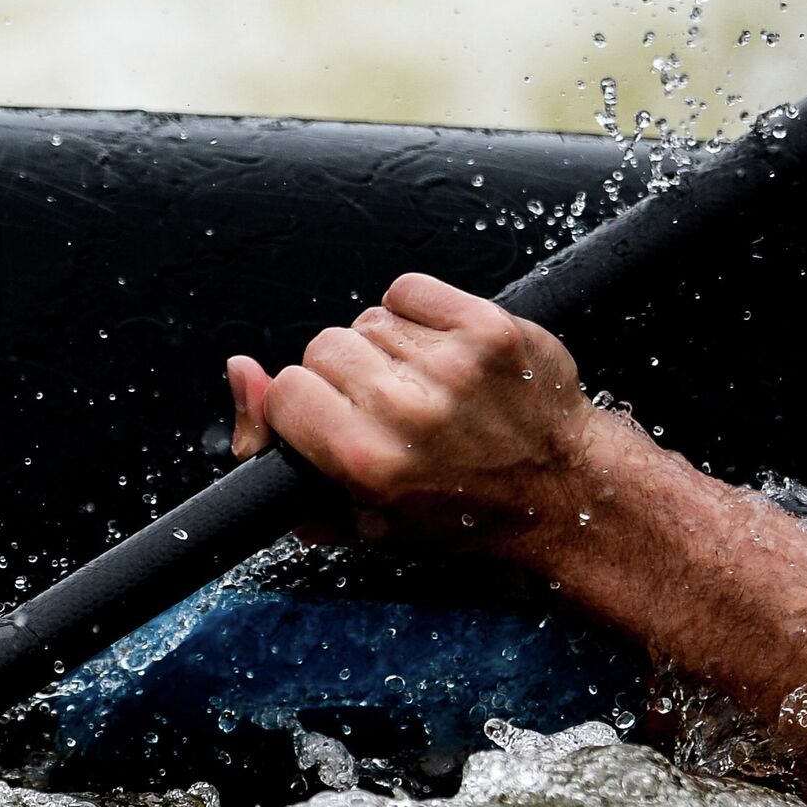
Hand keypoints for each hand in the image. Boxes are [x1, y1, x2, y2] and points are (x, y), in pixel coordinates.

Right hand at [228, 273, 611, 548]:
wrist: (565, 494)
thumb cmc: (461, 514)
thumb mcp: (360, 517)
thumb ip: (282, 455)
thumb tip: (241, 372)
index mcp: (370, 464)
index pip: (287, 391)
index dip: (304, 407)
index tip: (333, 422)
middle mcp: (409, 411)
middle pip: (324, 347)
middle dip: (345, 375)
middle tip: (388, 409)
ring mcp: (454, 365)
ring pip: (369, 321)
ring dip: (386, 348)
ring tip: (425, 387)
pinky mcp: (491, 328)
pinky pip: (411, 290)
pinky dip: (418, 312)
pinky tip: (442, 352)